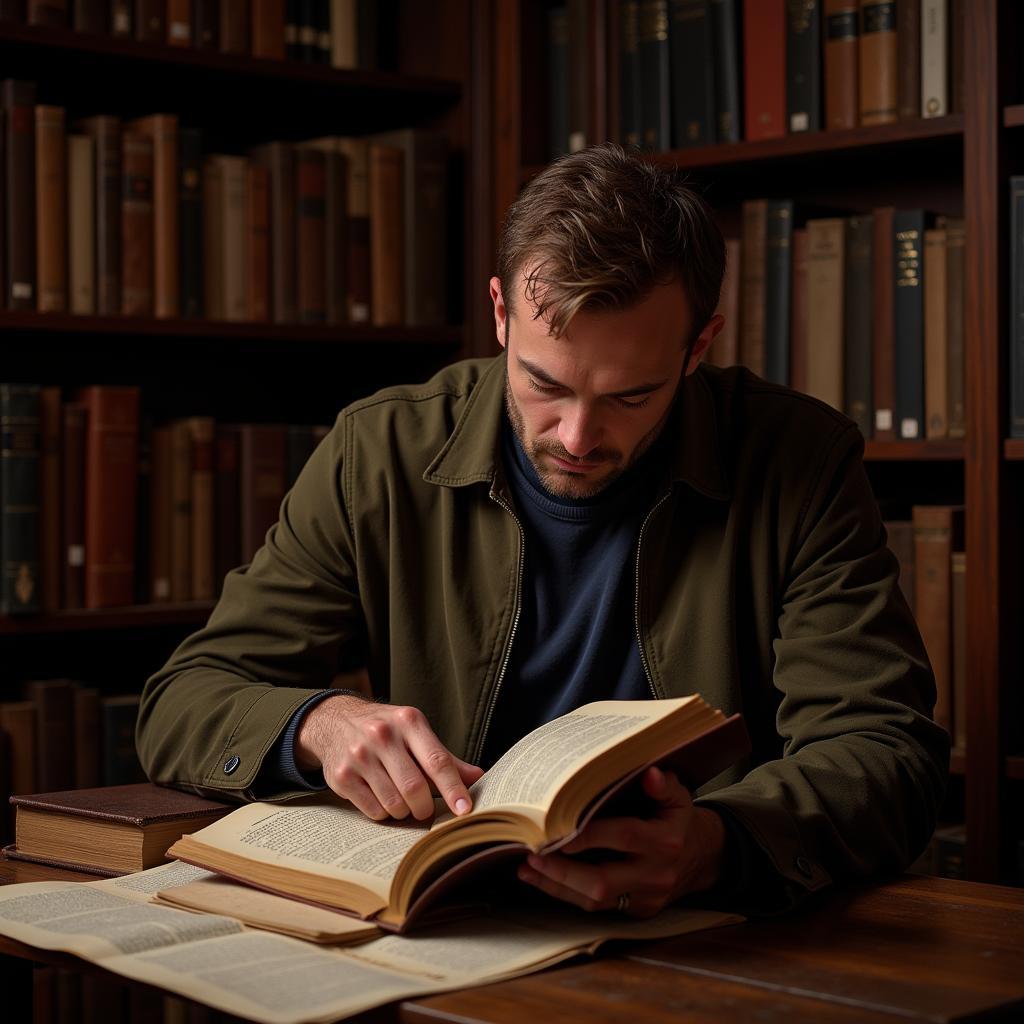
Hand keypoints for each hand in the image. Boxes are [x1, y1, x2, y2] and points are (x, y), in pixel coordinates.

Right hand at [295, 694, 483, 821]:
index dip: (453, 789)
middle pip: (414, 788)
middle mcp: (382, 735)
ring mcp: (359, 755)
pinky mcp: (341, 776)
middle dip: (425, 807)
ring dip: (404, 811)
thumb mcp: (415, 733)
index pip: (436, 760)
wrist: (336, 722)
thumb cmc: (386, 731)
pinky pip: (373, 810)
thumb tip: (477, 777)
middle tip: (425, 809)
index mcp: (408, 721)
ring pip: (394, 803)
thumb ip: (444, 758)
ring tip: (402, 801)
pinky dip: (384, 813)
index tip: (465, 810)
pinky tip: (381, 799)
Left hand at [516, 766, 726, 915]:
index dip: (589, 835)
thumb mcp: (678, 797)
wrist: (701, 858)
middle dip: (562, 870)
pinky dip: (566, 894)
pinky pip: (597, 909)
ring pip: (595, 901)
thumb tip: (650, 774)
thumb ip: (663, 785)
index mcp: (664, 840)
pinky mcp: (636, 912)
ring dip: (557, 885)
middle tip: (532, 853)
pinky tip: (542, 879)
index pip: (624, 837)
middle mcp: (655, 874)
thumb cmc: (677, 819)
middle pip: (602, 881)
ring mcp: (645, 898)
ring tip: (527, 868)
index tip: (556, 828)